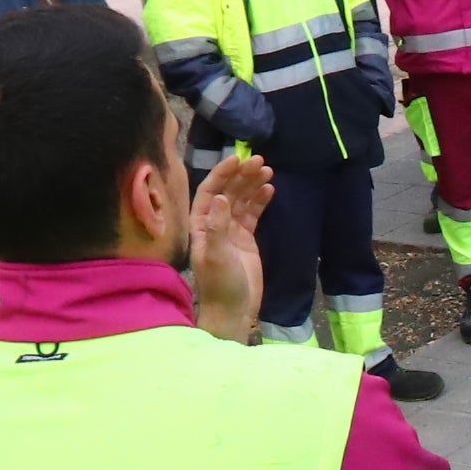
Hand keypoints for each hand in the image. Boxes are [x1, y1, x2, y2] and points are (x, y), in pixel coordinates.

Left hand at [188, 146, 274, 343]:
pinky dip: (260, 200)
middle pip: (228, 192)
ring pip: (242, 200)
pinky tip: (269, 189)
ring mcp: (230, 230)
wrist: (234, 309)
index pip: (210, 192)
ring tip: (267, 169)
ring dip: (252, 184)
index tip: (237, 160)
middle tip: (259, 160)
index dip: (222, 174)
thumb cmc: (221, 284)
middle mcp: (214, 223)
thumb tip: (222, 198)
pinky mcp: (245, 239)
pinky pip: (252, 213)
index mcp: (201, 225)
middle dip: (241, 175)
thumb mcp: (216, 255)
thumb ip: (217, 227)